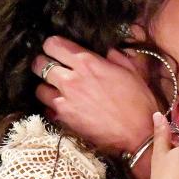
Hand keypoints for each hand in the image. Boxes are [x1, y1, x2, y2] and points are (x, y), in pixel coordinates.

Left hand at [32, 36, 157, 155]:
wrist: (138, 134)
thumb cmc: (138, 103)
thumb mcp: (132, 71)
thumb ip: (116, 57)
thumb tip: (107, 52)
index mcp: (88, 63)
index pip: (54, 44)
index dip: (53, 45)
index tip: (57, 49)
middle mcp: (72, 79)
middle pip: (39, 63)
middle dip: (44, 63)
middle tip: (52, 68)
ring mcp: (65, 100)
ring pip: (39, 87)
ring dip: (47, 87)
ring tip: (57, 90)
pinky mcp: (63, 119)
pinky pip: (47, 108)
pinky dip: (52, 107)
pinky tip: (64, 106)